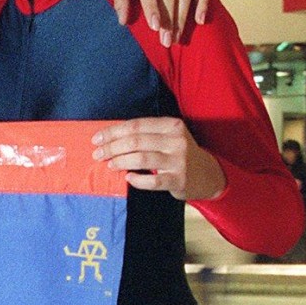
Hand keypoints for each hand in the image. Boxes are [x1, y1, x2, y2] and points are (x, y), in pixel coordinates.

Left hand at [91, 117, 225, 200]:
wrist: (208, 174)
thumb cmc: (179, 153)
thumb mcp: (168, 136)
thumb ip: (145, 134)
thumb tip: (110, 137)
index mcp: (171, 125)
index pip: (135, 125)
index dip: (113, 132)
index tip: (97, 139)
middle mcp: (176, 140)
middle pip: (136, 141)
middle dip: (112, 147)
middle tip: (98, 154)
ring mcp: (179, 160)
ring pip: (141, 158)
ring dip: (120, 161)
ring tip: (109, 164)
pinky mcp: (179, 179)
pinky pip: (153, 180)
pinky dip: (137, 179)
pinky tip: (128, 178)